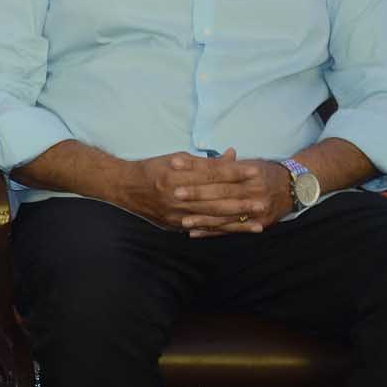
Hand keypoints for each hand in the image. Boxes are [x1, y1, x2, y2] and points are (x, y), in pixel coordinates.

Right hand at [122, 149, 292, 235]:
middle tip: (263, 201)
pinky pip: (202, 228)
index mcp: (176, 174)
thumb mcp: (175, 158)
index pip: (211, 174)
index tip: (254, 172)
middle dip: (240, 201)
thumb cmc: (151, 168)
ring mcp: (175, 213)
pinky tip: (238, 230)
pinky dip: (222, 230)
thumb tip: (232, 156)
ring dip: (236, 221)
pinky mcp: (174, 225)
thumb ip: (204, 161)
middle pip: (214, 199)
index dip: (234, 173)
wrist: (124, 188)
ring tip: (258, 221)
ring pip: (211, 218)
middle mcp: (176, 195)